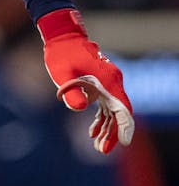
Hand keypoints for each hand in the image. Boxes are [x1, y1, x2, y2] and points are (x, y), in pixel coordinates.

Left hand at [37, 8, 133, 153]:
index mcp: (107, 79)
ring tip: (97, 145)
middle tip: (101, 150)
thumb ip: (71, 90)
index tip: (122, 143)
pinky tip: (93, 131)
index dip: (124, 127)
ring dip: (107, 128)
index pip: (122, 107)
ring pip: (113, 110)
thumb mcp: (61, 72)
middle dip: (112, 133)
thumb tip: (80, 110)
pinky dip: (101, 117)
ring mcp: (108, 82)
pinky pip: (106, 104)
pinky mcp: (101, 83)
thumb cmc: (61, 52)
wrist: (62, 36)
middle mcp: (112, 81)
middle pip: (119, 112)